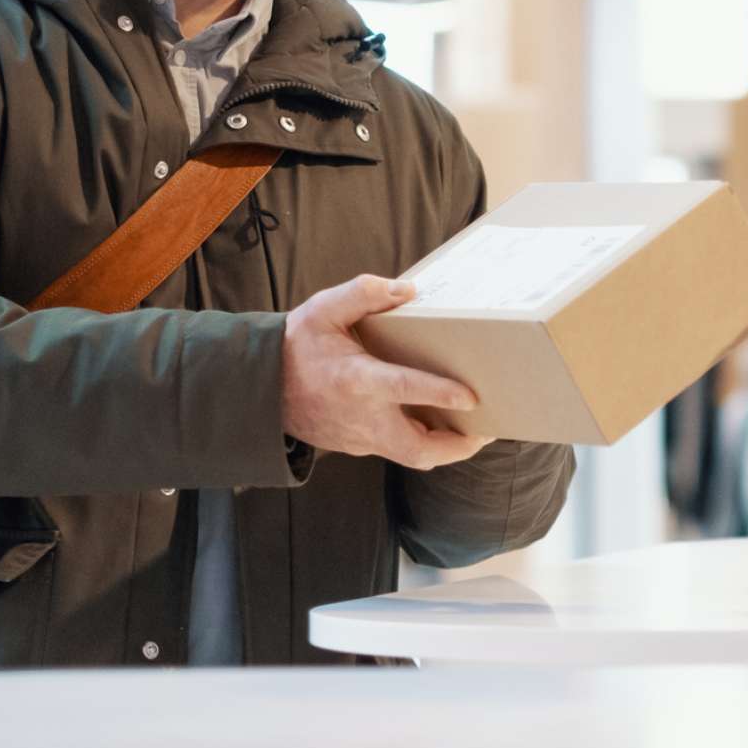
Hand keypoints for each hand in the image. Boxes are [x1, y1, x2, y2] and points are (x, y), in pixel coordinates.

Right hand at [282, 276, 490, 470]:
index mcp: (357, 380)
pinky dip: (422, 442)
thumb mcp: (324, 310)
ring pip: (412, 457)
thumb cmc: (297, 346)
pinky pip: (397, 450)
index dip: (440, 394)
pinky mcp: (358, 447)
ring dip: (444, 447)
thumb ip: (364, 293)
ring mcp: (360, 438)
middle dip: (458, 446)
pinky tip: (439, 423)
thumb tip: (407, 290)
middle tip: (486, 430)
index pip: (406, 390)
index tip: (472, 396)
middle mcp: (363, 417)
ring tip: (473, 429)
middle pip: (419, 450)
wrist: (261, 387)